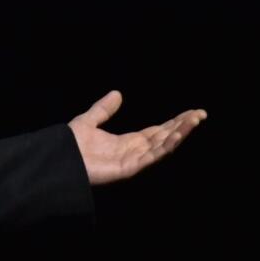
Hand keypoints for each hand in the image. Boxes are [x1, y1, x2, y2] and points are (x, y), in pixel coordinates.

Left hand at [68, 90, 206, 184]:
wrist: (59, 159)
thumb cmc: (70, 145)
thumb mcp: (89, 121)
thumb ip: (103, 109)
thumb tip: (118, 93)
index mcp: (127, 141)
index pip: (157, 131)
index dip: (174, 122)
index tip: (191, 112)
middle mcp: (134, 151)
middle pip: (165, 137)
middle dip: (183, 126)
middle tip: (200, 114)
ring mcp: (133, 160)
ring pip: (163, 146)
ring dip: (180, 133)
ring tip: (194, 121)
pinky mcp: (129, 167)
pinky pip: (152, 156)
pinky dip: (166, 146)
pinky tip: (177, 135)